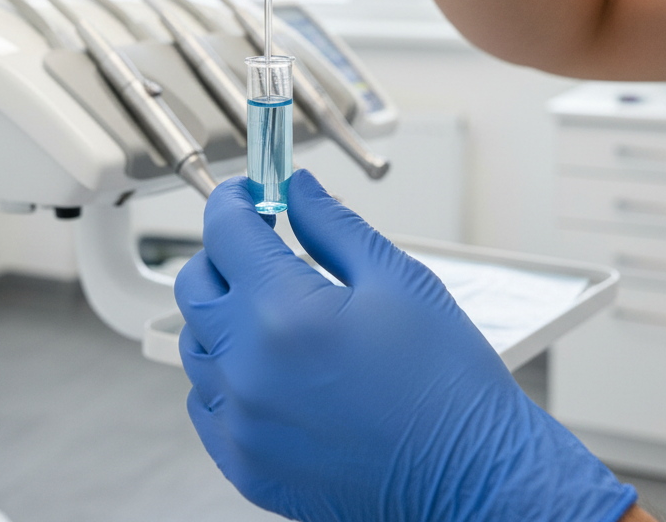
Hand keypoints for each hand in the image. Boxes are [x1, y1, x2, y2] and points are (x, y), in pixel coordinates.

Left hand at [174, 171, 636, 521]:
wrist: (471, 477)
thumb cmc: (446, 380)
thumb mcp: (397, 278)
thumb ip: (332, 224)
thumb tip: (297, 188)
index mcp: (284, 314)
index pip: (226, 233)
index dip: (234, 199)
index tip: (250, 191)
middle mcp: (248, 370)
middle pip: (194, 286)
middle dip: (222, 251)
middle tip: (261, 242)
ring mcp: (242, 424)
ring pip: (195, 343)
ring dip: (220, 311)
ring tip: (269, 303)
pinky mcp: (245, 465)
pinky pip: (205, 402)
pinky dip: (221, 371)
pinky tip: (265, 360)